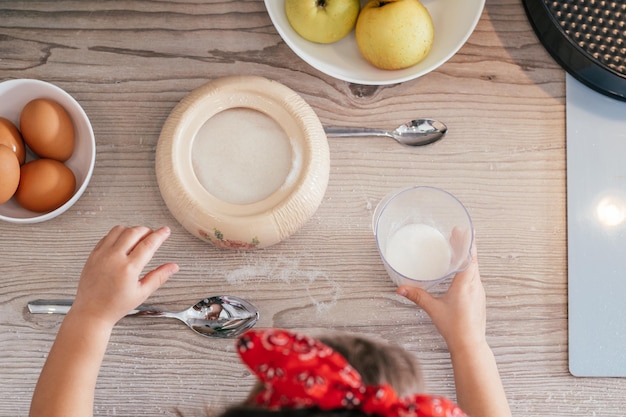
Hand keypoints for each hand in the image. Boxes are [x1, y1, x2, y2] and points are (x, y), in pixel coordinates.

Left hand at [71, 225, 178, 326]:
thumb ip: (159, 276)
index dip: (159, 235)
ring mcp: (101, 255)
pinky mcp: (93, 254)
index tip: (165, 230)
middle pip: (134, 232)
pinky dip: (118, 235)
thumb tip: (173, 267)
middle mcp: (114, 258)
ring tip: (138, 238)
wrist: (91, 312)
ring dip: (132, 230)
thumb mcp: (142, 293)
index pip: (148, 244)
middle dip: (147, 230)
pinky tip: (123, 242)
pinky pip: (107, 236)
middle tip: (153, 235)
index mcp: (128, 269)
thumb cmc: (114, 306)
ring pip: (119, 230)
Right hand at [397, 237, 485, 352]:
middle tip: (457, 234)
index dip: (466, 242)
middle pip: (472, 259)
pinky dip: (468, 269)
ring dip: (467, 256)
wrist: (470, 344)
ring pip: (474, 268)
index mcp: (465, 283)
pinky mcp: (478, 298)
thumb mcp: (433, 308)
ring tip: (458, 249)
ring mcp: (479, 292)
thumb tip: (401, 288)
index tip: (463, 230)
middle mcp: (475, 285)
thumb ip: (417, 296)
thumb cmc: (455, 327)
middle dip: (465, 245)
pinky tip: (460, 271)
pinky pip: (474, 278)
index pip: (469, 256)